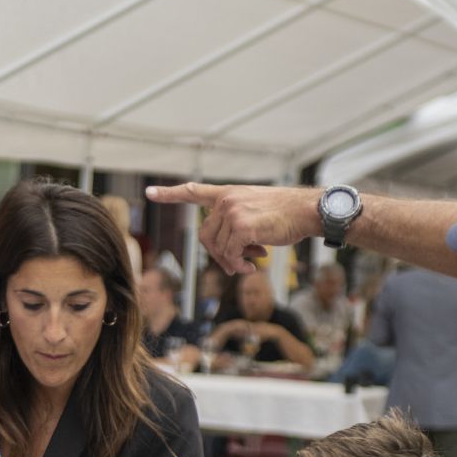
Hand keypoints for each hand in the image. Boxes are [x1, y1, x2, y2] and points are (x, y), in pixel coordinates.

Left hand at [145, 182, 322, 274]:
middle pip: (206, 237)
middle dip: (220, 255)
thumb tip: (226, 257)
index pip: (194, 192)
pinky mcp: (242, 227)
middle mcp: (226, 200)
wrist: (306, 211)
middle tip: (239, 264)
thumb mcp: (255, 213)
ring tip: (252, 261)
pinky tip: (254, 265)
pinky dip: (240, 265)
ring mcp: (232, 212)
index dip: (171, 194)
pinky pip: (230, 255)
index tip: (150, 193)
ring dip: (233, 261)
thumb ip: (235, 227)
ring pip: (218, 249)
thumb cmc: (285, 215)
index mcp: (228, 194)